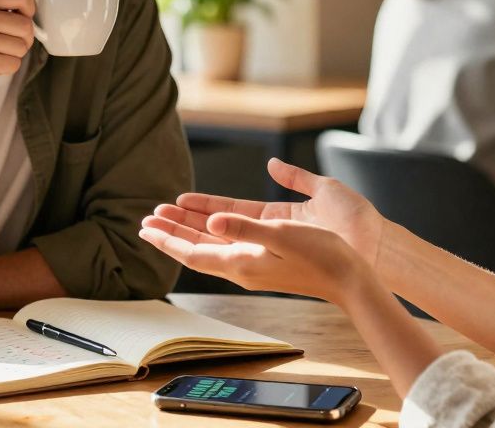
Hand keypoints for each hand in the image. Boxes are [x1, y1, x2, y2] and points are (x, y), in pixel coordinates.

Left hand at [139, 211, 373, 304]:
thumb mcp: (280, 235)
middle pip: (196, 250)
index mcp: (241, 263)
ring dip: (188, 231)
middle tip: (147, 217)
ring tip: (168, 216)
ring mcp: (253, 266)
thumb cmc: (319, 254)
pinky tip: (208, 226)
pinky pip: (227, 245)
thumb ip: (244, 228)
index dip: (168, 239)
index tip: (146, 227)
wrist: (348, 278)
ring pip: (211, 246)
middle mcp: (242, 267)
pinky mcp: (265, 261)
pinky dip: (211, 233)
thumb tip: (211, 221)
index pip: (192, 253)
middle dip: (172, 232)